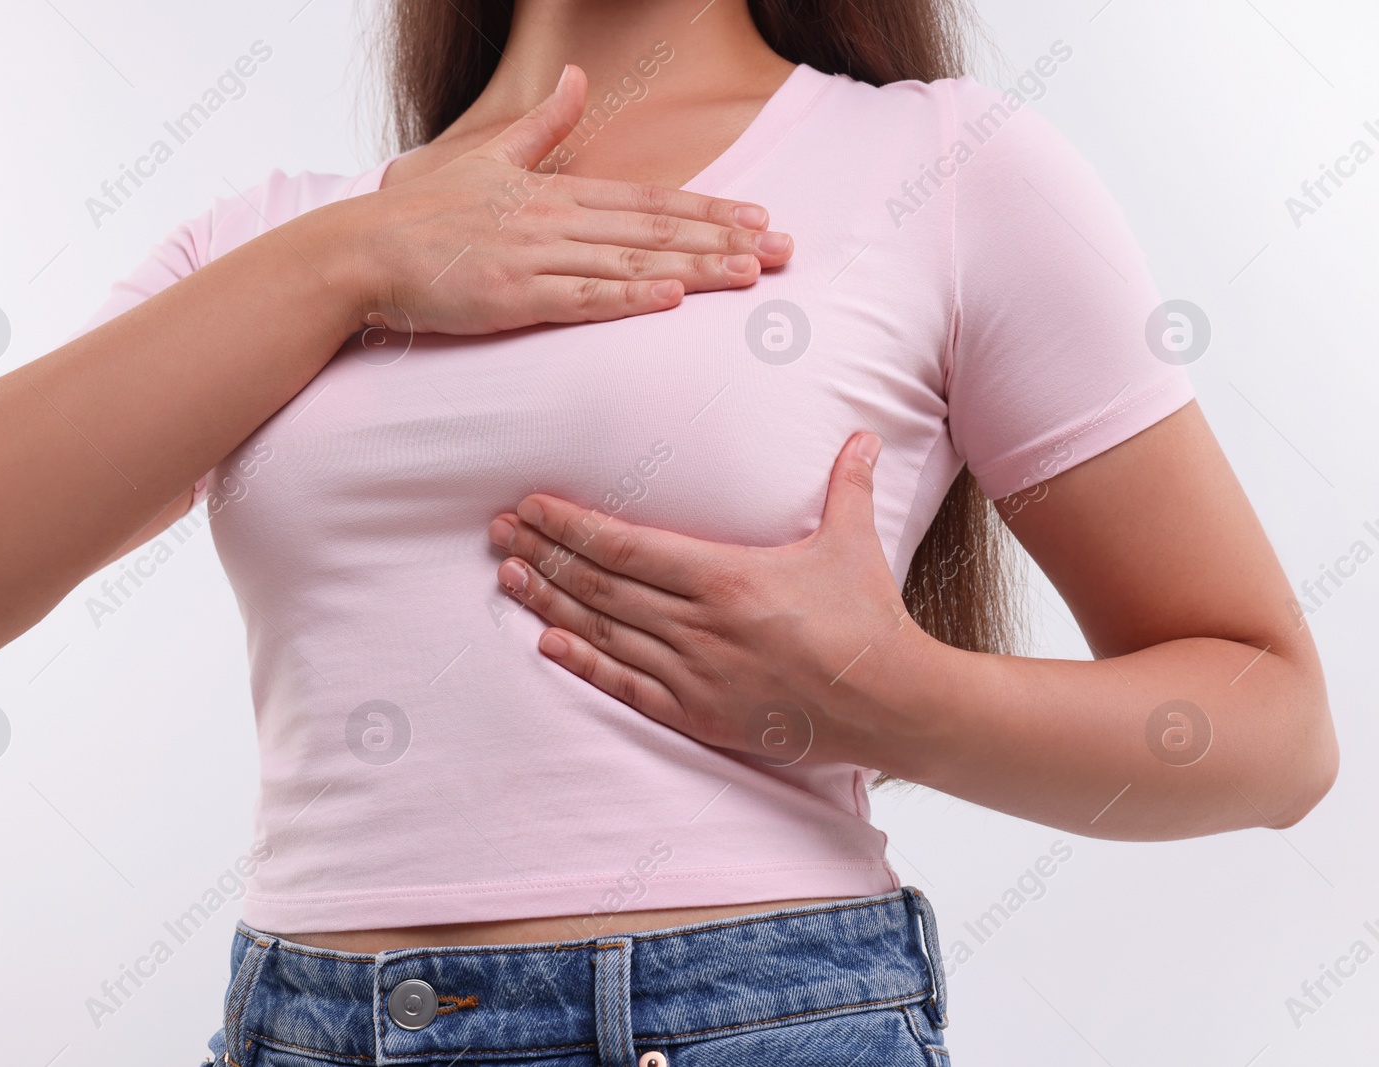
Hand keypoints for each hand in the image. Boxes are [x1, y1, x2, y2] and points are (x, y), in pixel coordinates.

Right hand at [328, 63, 793, 335]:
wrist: (365, 250)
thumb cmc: (426, 213)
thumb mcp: (489, 159)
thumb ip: (541, 126)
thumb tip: (574, 77)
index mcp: (556, 194)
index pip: (650, 201)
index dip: (710, 210)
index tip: (761, 217)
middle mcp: (556, 221)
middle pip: (656, 229)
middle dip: (726, 240)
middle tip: (785, 250)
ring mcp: (537, 258)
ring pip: (632, 262)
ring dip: (696, 268)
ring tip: (752, 273)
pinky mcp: (513, 297)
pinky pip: (582, 298)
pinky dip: (628, 297)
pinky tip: (672, 298)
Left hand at [486, 433, 934, 767]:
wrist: (892, 704)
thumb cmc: (868, 620)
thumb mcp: (853, 544)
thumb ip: (846, 485)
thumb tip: (863, 434)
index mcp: (727, 578)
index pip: (628, 547)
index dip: (573, 527)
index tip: (532, 507)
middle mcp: (701, 626)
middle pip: (603, 587)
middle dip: (546, 556)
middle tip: (500, 534)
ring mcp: (696, 674)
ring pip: (606, 634)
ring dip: (552, 604)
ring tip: (509, 578)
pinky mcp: (700, 715)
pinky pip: (628, 689)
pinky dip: (585, 665)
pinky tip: (548, 643)